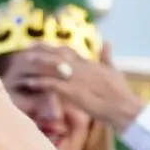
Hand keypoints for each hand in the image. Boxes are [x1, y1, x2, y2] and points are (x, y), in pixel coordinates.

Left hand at [11, 43, 144, 130]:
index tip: (42, 44)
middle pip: (59, 53)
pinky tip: (29, 82)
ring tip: (25, 59)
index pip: (68, 50)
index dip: (54, 47)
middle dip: (43, 48)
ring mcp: (77, 78)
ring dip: (39, 60)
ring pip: (54, 65)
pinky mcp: (73, 91)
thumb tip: (106, 41)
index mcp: (89, 63)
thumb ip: (106, 56)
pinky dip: (39, 82)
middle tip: (28, 46)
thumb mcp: (114, 70)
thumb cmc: (120, 92)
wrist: (124, 107)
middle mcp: (82, 67)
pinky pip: (52, 84)